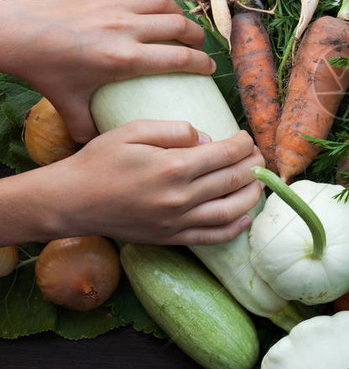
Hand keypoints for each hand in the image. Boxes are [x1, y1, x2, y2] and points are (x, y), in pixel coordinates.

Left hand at [1, 0, 213, 141]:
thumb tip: (101, 145)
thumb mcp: (68, 105)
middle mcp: (127, 29)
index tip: (209, 68)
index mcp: (124, 59)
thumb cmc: (43, 70)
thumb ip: (88, 127)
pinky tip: (152, 8)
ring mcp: (116, 7)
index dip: (202, 63)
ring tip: (181, 24)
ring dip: (179, 13)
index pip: (179, 58)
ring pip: (164, 3)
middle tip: (199, 46)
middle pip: (180, 26)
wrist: (16, 33)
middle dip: (197, 36)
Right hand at [40, 122, 264, 244]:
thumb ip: (174, 130)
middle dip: (254, 165)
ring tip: (258, 182)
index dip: (244, 144)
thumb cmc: (99, 161)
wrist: (69, 201)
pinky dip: (234, 229)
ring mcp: (176, 221)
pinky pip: (211, 237)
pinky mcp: (170, 238)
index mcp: (173, 167)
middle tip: (258, 156)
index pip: (226, 154)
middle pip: (234, 180)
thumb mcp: (133, 130)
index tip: (246, 137)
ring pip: (231, 211)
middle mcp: (180, 197)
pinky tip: (245, 217)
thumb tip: (207, 138)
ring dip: (252, 196)